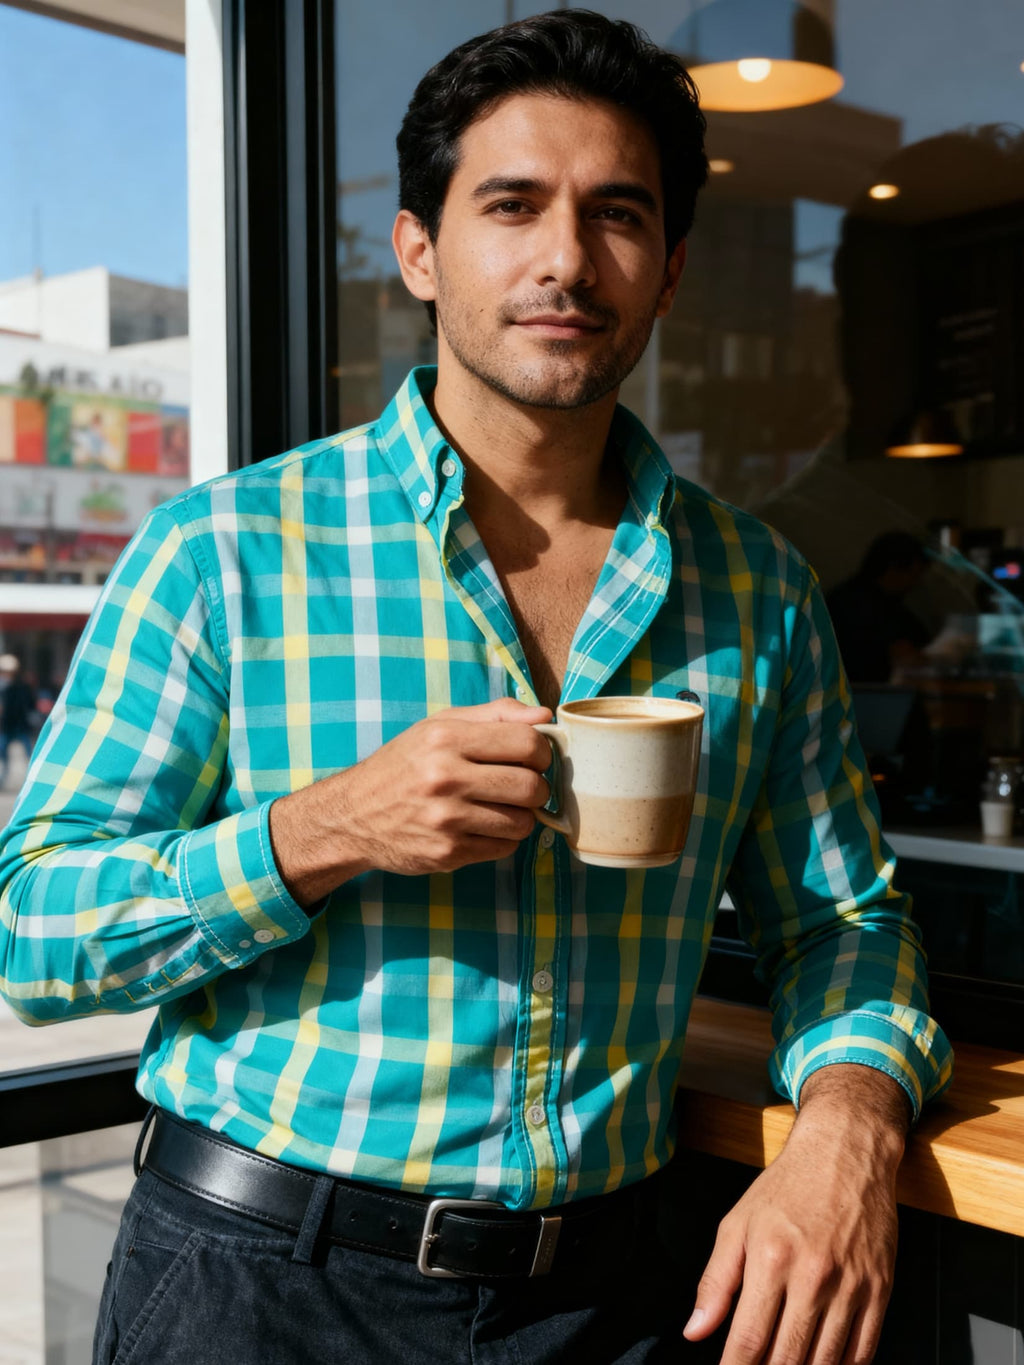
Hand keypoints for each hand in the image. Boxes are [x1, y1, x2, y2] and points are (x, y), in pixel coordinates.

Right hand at [269, 698, 552, 903]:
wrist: (353, 815)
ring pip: (523, 822)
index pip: (527, 743)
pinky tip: (483, 826)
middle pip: (531, 786)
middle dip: (538, 787)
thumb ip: (495, 715)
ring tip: (502, 807)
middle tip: (523, 786)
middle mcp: (445, 778)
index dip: (542, 751)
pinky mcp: (447, 852)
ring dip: (522, 816)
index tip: (535, 757)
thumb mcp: (439, 726)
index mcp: (446, 738)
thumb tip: (545, 716)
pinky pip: (504, 848)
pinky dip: (503, 838)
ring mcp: (447, 819)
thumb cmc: (404, 765)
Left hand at [684, 1065, 909, 1362]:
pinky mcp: (880, 1290)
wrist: (846, 1152)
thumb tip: (695, 1331)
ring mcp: (851, 1287)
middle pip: (787, 1360)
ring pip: (825, 1363)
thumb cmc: (788, 1186)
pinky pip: (863, 1352)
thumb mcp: (738, 1223)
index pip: (749, 1340)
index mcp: (770, 1259)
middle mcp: (812, 1277)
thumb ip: (716, 1282)